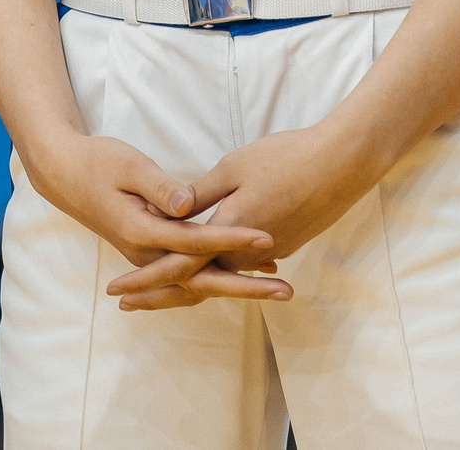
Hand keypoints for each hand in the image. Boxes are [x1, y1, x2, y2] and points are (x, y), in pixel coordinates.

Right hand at [20, 130, 289, 302]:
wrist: (65, 173)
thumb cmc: (98, 163)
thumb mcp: (129, 165)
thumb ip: (160, 187)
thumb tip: (187, 205)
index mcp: (143, 232)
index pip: (196, 242)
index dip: (233, 239)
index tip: (267, 238)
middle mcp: (147, 253)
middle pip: (202, 279)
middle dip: (246, 286)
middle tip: (287, 290)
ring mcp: (149, 256)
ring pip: (197, 282)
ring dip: (237, 285)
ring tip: (277, 284)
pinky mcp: (153, 251)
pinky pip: (189, 272)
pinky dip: (218, 276)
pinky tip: (246, 271)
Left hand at [104, 123, 382, 310]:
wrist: (343, 164)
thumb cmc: (286, 157)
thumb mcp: (233, 167)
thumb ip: (199, 194)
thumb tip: (170, 213)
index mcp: (227, 233)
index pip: (177, 266)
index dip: (144, 279)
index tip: (115, 291)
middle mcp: (245, 253)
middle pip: (194, 281)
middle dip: (158, 292)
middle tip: (127, 303)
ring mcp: (267, 253)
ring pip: (219, 274)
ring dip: (189, 280)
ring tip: (159, 287)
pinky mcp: (283, 244)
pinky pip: (241, 264)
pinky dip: (219, 269)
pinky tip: (209, 266)